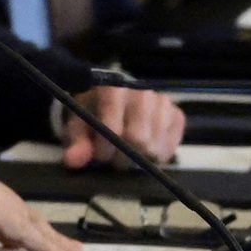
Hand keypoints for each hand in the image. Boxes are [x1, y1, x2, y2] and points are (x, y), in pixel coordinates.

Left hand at [61, 86, 185, 168]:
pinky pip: (172, 146)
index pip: (113, 127)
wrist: (111, 101)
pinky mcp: (177, 115)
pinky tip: (144, 151)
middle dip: (122, 156)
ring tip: (127, 152)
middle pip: (138, 139)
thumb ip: (77, 142)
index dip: (105, 147)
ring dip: (139, 157)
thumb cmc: (92, 113)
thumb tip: (73, 161)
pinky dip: (157, 156)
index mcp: (112, 89)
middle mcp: (141, 91)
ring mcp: (162, 102)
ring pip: (155, 145)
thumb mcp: (78, 126)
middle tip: (113, 158)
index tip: (99, 155)